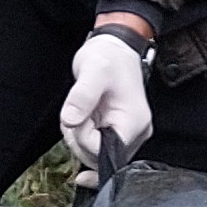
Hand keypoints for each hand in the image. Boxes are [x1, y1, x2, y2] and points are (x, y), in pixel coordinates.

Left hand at [58, 30, 154, 186]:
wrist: (114, 49)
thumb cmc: (108, 57)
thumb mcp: (93, 70)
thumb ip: (82, 96)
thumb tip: (70, 120)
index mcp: (134, 121)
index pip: (105, 152)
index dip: (84, 138)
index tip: (79, 116)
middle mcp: (135, 133)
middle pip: (98, 158)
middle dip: (79, 138)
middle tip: (76, 111)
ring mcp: (126, 134)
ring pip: (93, 155)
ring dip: (78, 137)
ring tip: (79, 110)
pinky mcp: (115, 133)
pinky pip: (94, 147)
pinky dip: (82, 136)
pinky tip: (81, 119)